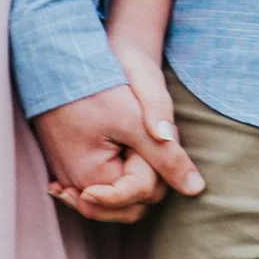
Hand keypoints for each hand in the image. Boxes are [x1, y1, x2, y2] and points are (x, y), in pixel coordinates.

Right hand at [33, 81, 205, 222]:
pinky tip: (123, 144)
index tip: (147, 133)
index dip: (156, 164)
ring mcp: (68, 175)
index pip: (141, 193)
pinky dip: (117, 167)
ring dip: (133, 170)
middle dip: (147, 173)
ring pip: (119, 190)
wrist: (63, 57)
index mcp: (91, 177)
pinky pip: (101, 180)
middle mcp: (75, 184)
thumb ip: (167, 157)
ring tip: (133, 136)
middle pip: (130, 201)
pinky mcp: (67, 163)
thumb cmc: (98, 84)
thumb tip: (195, 189)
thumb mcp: (137, 120)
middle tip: (143, 134)